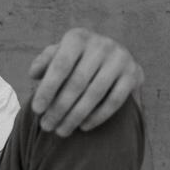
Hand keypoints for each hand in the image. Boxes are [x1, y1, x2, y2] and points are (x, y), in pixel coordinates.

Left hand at [28, 29, 143, 136]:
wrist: (109, 58)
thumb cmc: (74, 60)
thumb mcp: (57, 55)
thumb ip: (44, 62)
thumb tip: (34, 74)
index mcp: (78, 38)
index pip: (60, 66)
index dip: (47, 89)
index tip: (36, 110)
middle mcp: (102, 45)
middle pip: (77, 83)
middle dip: (59, 108)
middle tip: (46, 126)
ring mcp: (120, 59)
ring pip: (94, 93)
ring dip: (75, 116)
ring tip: (61, 131)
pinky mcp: (134, 74)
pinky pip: (115, 100)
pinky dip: (98, 116)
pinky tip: (83, 126)